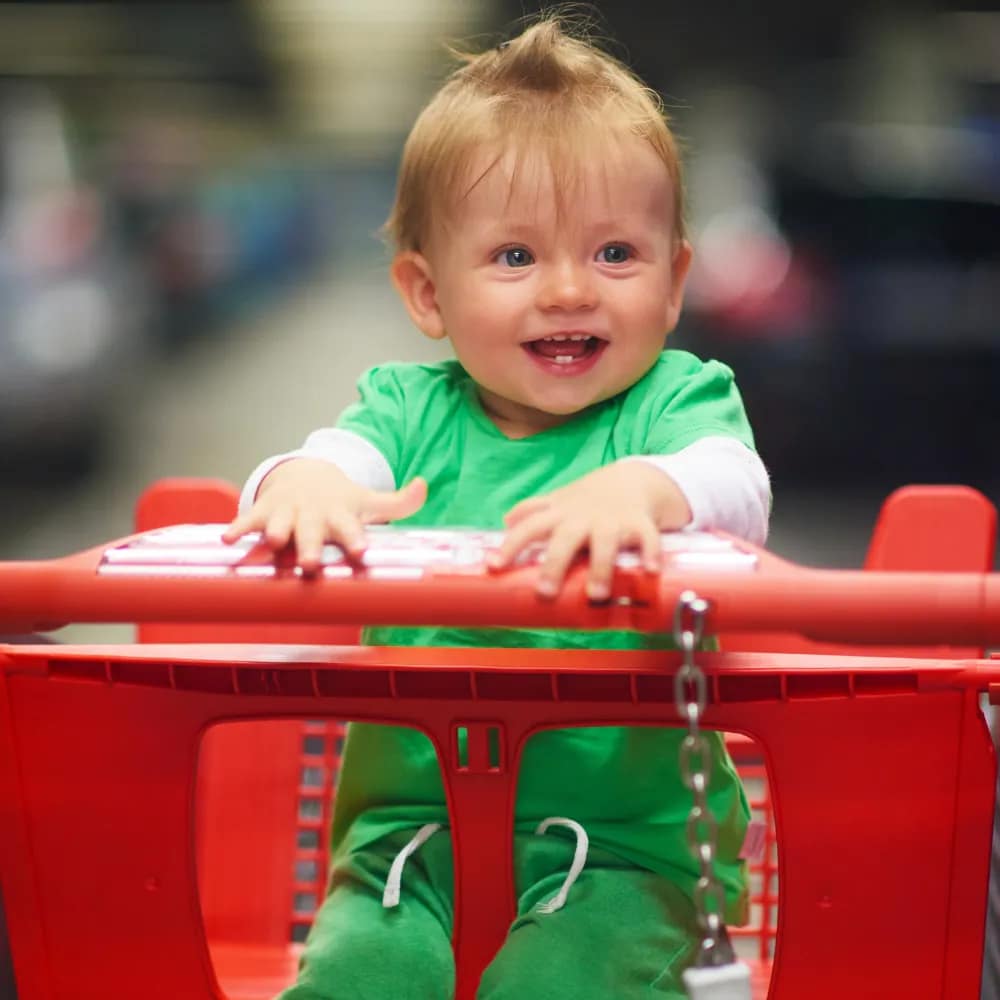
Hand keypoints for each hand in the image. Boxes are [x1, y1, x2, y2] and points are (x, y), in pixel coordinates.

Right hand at [222, 458, 426, 571]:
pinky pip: (249, 520)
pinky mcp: (264, 511)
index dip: (356, 539)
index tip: (361, 551)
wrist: (305, 473)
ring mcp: (288, 511)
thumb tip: (424, 484)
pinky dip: (239, 528)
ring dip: (277, 533)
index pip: (351, 528)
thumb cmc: (341, 500)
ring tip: (273, 543)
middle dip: (310, 546)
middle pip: (313, 531)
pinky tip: (228, 540)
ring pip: (281, 523)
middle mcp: (313, 513)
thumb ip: (400, 501)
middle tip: (310, 564)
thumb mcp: (370, 501)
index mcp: (341, 514)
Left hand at [488, 461, 690, 600]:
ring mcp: (612, 520)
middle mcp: (583, 517)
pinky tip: (649, 571)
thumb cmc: (588, 499)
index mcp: (559, 514)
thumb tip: (505, 522)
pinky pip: (647, 538)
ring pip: (605, 542)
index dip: (510, 545)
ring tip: (596, 595)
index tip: (494, 566)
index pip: (529, 527)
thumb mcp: (558, 501)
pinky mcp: (640, 523)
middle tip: (545, 592)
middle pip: (565, 538)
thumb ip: (533, 511)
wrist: (634, 479)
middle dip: (554, 564)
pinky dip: (650, 553)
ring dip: (600, 568)